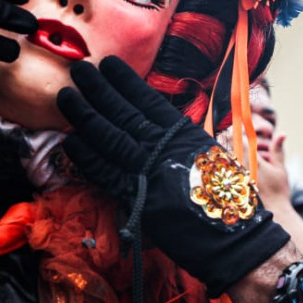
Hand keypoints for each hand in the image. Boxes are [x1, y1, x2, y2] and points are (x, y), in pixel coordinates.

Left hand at [57, 57, 289, 295]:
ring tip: (66, 96)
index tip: (108, 64)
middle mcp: (164, 147)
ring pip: (109, 137)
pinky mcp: (138, 198)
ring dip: (84, 115)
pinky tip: (71, 140)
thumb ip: (181, 140)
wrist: (236, 237)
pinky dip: (87, 156)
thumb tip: (158, 125)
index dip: (125, 81)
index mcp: (184, 133)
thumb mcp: (209, 155)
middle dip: (98, 89)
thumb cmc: (228, 198)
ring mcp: (149, 172)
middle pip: (123, 113)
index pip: (148, 100)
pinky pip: (105, 173)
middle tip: (79, 70)